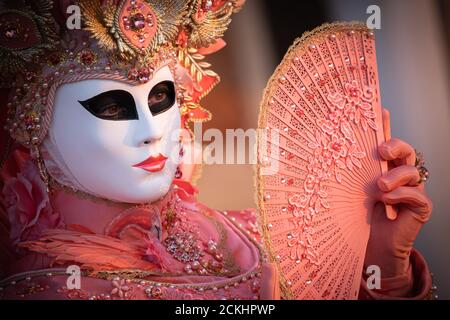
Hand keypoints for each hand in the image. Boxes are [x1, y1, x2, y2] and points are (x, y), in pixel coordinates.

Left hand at [364, 109, 432, 279]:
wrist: (370, 245)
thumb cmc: (359, 216)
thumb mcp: (352, 189)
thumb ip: (351, 172)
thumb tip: (334, 149)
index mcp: (384, 168)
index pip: (387, 143)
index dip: (386, 126)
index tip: (380, 109)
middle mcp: (400, 176)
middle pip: (408, 151)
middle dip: (397, 146)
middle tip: (382, 151)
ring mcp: (412, 190)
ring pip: (414, 171)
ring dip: (396, 176)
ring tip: (379, 186)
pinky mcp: (420, 207)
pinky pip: (417, 195)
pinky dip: (401, 195)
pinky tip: (387, 200)